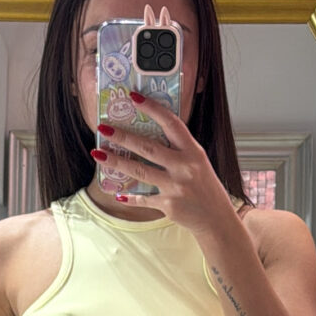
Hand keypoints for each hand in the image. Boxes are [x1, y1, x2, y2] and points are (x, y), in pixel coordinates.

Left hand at [94, 93, 237, 236]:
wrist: (216, 218)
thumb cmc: (205, 187)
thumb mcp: (198, 162)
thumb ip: (179, 149)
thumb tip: (150, 135)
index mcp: (193, 151)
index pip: (171, 123)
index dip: (152, 108)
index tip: (134, 97)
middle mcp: (184, 167)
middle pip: (148, 148)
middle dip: (123, 137)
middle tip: (103, 129)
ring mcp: (175, 187)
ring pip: (140, 171)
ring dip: (117, 162)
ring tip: (99, 154)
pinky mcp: (168, 205)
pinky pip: (143, 199)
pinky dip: (130, 198)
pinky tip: (117, 194)